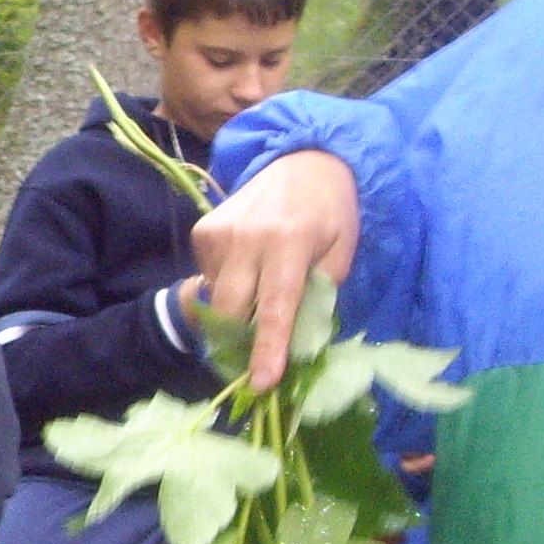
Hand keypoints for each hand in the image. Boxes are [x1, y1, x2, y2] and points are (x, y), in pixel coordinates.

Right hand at [192, 149, 360, 392]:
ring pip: (217, 299)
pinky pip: (208, 279)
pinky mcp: (203, 230)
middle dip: (240, 342)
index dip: (268, 349)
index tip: (261, 384)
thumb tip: (296, 344)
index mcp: (290, 242)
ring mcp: (220, 232)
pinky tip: (248, 268)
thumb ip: (319, 297)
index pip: (277, 307)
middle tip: (255, 360)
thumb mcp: (341, 253)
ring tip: (261, 291)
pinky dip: (227, 287)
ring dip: (236, 312)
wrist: (302, 160)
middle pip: (231, 311)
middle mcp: (249, 237)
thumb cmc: (330, 212)